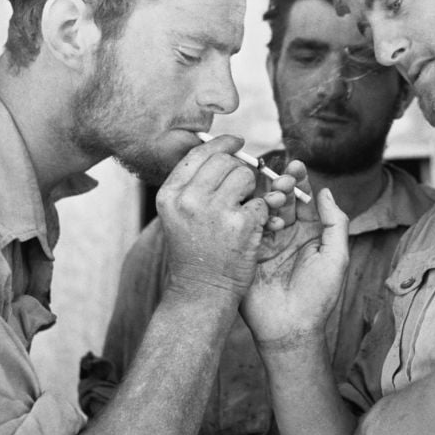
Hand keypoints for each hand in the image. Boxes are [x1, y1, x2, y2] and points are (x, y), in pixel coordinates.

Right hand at [156, 135, 268, 296]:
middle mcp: (188, 199)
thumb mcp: (178, 214)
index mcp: (170, 194)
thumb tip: (218, 148)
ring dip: (252, 190)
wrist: (201, 292)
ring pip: (246, 175)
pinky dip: (263, 214)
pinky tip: (253, 229)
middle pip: (225, 161)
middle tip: (240, 191)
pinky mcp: (240, 225)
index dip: (222, 143)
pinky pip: (261, 201)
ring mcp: (214, 211)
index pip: (199, 154)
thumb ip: (193, 183)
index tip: (236, 141)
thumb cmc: (195, 250)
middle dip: (239, 170)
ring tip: (243, 211)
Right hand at [240, 161, 348, 348]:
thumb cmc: (319, 296)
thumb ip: (335, 222)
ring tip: (276, 196)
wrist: (291, 330)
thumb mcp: (336, 257)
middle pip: (281, 199)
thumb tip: (325, 191)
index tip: (297, 165)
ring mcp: (265, 242)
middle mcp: (286, 234)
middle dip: (282, 184)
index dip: (300, 181)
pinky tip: (261, 214)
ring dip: (268, 197)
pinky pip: (247, 226)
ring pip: (263, 209)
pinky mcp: (247, 252)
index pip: (303, 199)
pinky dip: (253, 215)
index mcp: (308, 233)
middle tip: (284, 178)